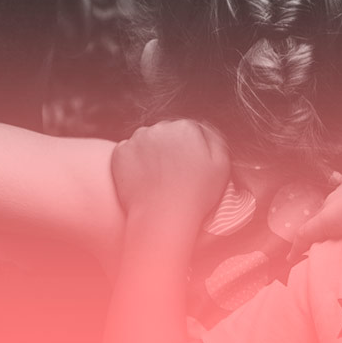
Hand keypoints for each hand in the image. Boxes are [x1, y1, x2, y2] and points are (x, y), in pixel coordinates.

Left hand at [110, 120, 228, 231]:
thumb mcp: (220, 165)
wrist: (162, 214)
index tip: (193, 165)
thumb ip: (214, 140)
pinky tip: (146, 178)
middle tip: (177, 174)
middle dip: (172, 148)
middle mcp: (160, 128)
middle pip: (168, 133)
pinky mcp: (120, 152)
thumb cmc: (195, 194)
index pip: (190, 131)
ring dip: (153, 153)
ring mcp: (137, 139)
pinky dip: (136, 162)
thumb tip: (204, 131)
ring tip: (160, 177)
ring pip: (148, 141)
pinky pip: (130, 152)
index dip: (193, 149)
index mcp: (186, 128)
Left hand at [294, 161, 341, 251]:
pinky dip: (298, 247)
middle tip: (327, 239)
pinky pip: (306, 236)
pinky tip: (292, 258)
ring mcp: (336, 207)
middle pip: (331, 209)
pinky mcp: (326, 222)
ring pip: (318, 223)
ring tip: (309, 250)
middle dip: (328, 222)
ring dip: (314, 236)